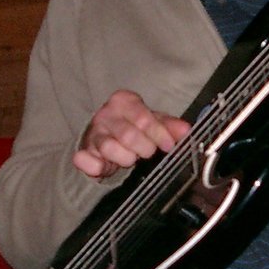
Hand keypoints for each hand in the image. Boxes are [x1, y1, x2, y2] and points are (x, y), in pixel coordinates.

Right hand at [73, 89, 189, 179]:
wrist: (105, 135)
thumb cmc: (133, 126)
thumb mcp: (152, 121)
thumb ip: (169, 125)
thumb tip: (186, 131)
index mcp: (124, 101)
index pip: (144, 118)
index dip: (159, 134)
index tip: (169, 145)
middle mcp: (106, 114)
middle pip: (129, 135)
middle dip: (144, 148)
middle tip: (148, 152)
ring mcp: (93, 133)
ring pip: (109, 148)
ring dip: (125, 158)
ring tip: (131, 157)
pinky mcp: (82, 151)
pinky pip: (84, 160)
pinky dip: (94, 166)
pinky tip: (103, 167)